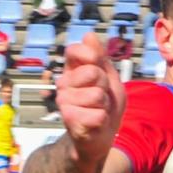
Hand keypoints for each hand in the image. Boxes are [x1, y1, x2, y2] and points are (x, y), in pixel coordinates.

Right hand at [55, 34, 122, 154]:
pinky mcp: (69, 120)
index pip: (74, 50)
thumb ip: (101, 58)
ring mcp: (64, 101)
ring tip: (97, 111)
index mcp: (72, 70)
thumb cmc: (105, 107)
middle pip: (93, 73)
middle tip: (101, 98)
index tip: (99, 70)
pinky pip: (98, 115)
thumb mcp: (109, 78)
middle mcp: (63, 84)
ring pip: (97, 95)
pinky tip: (94, 124)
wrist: (99, 138)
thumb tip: (88, 34)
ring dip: (105, 106)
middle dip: (105, 87)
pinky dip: (103, 120)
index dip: (92, 57)